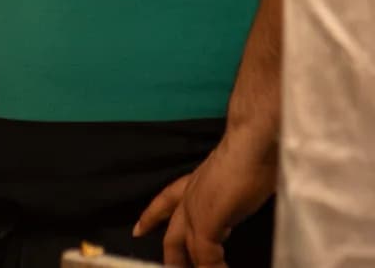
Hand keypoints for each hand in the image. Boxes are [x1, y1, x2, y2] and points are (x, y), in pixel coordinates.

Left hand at [134, 124, 276, 265]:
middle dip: (172, 256)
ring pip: (185, 247)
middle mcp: (191, 196)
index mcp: (196, 183)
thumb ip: (233, 195)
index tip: (139, 230)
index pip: (167, 201)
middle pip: (173, 234)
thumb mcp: (240, 179)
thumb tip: (241, 200)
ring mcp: (196, 208)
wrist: (254, 140)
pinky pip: (204, 255)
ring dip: (192, 266)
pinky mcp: (206, 220)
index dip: (152, 216)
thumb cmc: (255, 153)